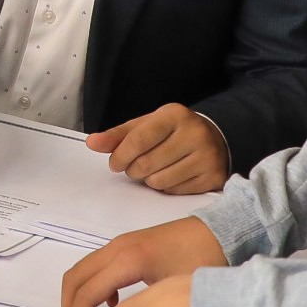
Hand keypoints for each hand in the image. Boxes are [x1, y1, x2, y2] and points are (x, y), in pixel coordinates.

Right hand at [59, 217, 226, 306]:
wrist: (224, 232)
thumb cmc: (205, 262)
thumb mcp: (176, 294)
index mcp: (128, 260)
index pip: (87, 291)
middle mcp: (118, 248)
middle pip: (74, 278)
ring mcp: (120, 244)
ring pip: (82, 271)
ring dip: (79, 298)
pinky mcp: (127, 246)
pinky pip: (96, 267)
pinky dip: (92, 288)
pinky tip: (111, 306)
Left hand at [86, 104, 229, 194]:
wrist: (214, 138)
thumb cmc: (172, 132)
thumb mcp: (146, 126)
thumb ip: (118, 135)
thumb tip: (92, 143)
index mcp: (175, 115)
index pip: (138, 140)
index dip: (121, 155)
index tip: (115, 163)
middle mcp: (195, 133)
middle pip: (146, 164)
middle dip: (133, 170)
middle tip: (136, 167)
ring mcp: (207, 156)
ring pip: (159, 181)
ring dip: (149, 180)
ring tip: (156, 169)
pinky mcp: (213, 177)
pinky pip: (174, 191)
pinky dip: (166, 188)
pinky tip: (172, 175)